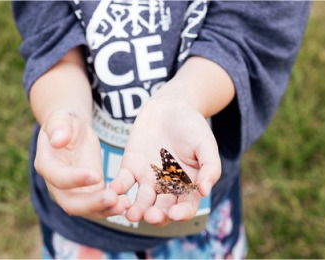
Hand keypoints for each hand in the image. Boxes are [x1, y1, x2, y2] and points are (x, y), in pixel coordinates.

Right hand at [34, 108, 129, 217]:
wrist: (73, 132)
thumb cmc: (66, 122)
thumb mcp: (62, 117)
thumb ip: (59, 126)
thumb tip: (58, 140)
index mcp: (46, 163)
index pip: (58, 177)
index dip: (75, 178)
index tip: (97, 175)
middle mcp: (56, 183)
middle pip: (69, 202)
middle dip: (91, 203)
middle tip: (112, 198)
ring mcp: (72, 192)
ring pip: (84, 208)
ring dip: (103, 209)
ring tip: (124, 204)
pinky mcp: (87, 193)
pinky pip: (97, 206)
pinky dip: (110, 207)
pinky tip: (125, 204)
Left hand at [110, 98, 220, 225]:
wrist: (169, 106)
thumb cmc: (192, 126)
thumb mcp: (206, 144)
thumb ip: (210, 167)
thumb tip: (205, 191)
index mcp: (188, 185)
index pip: (186, 206)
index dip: (182, 213)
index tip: (175, 214)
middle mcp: (167, 186)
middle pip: (162, 208)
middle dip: (157, 215)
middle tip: (151, 216)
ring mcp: (148, 178)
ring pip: (142, 200)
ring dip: (136, 209)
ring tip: (131, 215)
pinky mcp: (130, 167)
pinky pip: (123, 182)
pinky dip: (118, 188)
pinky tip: (115, 191)